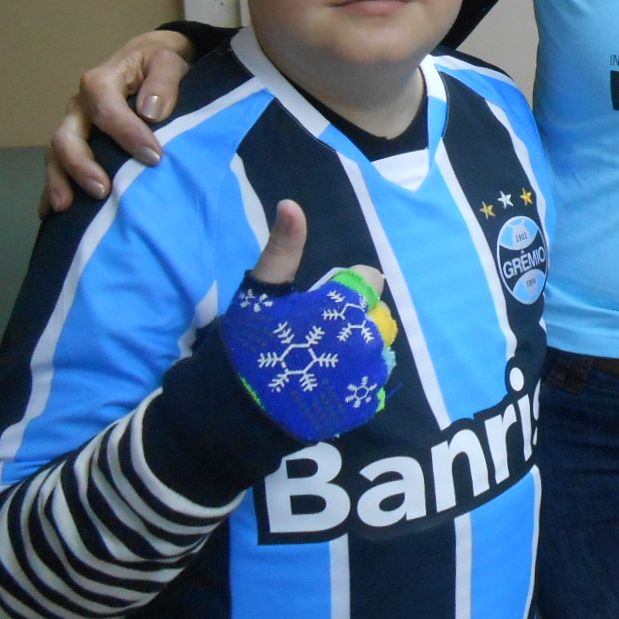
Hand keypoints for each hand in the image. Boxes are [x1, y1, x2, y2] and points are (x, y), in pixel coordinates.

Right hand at [40, 30, 194, 214]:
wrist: (147, 61)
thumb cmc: (158, 62)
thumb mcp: (167, 60)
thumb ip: (163, 81)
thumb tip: (151, 111)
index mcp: (101, 82)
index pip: (106, 109)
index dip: (127, 133)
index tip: (154, 157)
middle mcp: (80, 106)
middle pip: (67, 136)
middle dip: (81, 165)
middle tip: (103, 190)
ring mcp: (74, 125)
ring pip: (56, 154)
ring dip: (60, 181)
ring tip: (66, 207)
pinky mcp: (76, 142)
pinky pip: (58, 166)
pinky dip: (52, 188)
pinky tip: (51, 213)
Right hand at [225, 199, 394, 442]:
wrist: (241, 414)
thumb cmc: (250, 347)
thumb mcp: (260, 292)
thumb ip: (283, 247)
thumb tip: (291, 203)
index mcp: (346, 304)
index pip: (368, 280)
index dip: (344, 290)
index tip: (319, 304)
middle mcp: (368, 336)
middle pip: (374, 316)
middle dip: (351, 320)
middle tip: (313, 337)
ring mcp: (370, 374)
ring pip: (378, 348)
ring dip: (357, 351)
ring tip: (320, 363)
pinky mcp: (367, 403)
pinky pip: (373, 382)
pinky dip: (356, 381)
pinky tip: (327, 385)